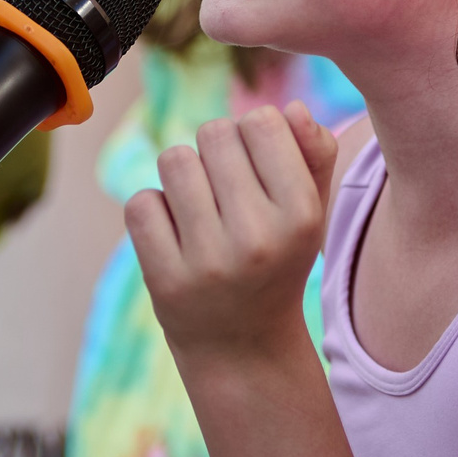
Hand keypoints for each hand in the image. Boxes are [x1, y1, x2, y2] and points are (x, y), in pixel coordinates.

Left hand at [127, 102, 339, 361]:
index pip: (262, 121)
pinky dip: (153, 211)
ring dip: (182, 176)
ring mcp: (209, 262)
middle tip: (225, 192)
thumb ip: (315, 153)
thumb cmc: (278, 261)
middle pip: (213, 133)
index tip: (257, 168)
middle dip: (215, 152)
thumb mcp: (311, 211)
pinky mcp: (164, 281)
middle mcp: (258, 238)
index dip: (253, 135)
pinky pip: (141, 203)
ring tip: (199, 209)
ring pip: (173, 159)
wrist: (243, 348)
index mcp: (302, 215)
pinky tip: (174, 235)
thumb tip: (294, 108)